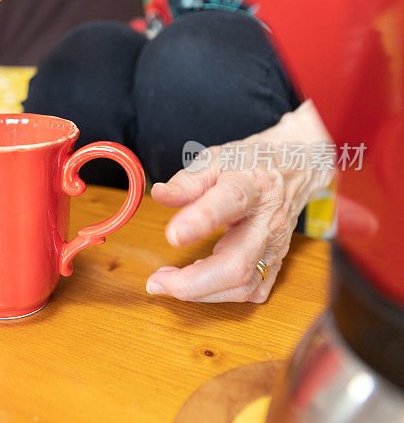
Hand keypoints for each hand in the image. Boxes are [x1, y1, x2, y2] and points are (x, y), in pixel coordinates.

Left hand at [147, 101, 334, 302]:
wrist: (296, 167)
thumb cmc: (250, 162)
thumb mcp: (216, 158)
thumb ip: (188, 179)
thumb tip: (161, 195)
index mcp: (252, 186)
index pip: (230, 202)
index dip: (201, 220)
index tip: (172, 236)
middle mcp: (268, 222)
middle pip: (237, 265)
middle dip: (193, 282)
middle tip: (157, 280)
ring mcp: (275, 246)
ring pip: (244, 286)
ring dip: (201, 293)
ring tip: (168, 280)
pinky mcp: (277, 262)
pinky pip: (252, 291)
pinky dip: (221, 295)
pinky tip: (198, 282)